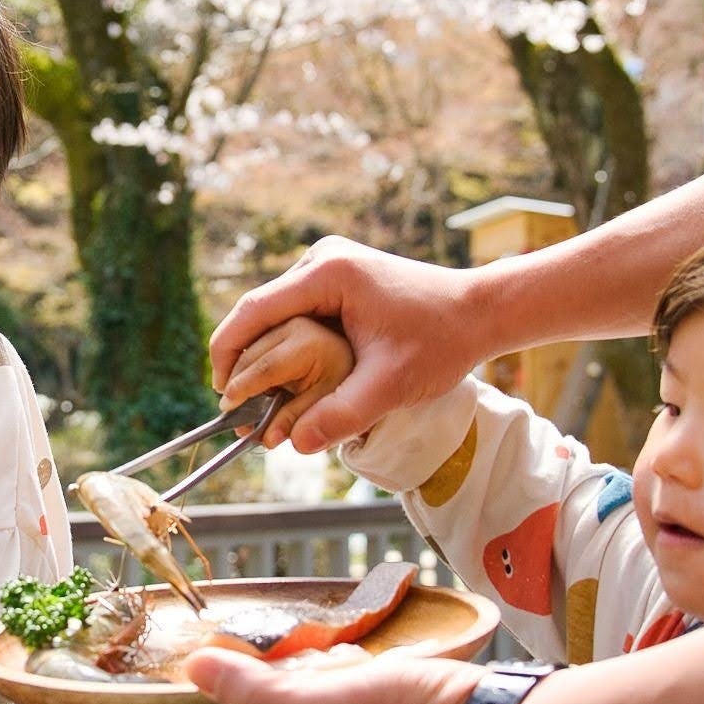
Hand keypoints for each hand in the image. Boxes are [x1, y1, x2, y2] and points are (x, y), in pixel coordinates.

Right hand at [208, 238, 502, 450]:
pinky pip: (297, 309)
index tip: (222, 394)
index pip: (253, 310)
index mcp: (327, 273)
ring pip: (276, 311)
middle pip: (260, 310)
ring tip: (261, 396)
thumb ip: (342, 415)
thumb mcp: (391, 385)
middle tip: (239, 405)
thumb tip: (296, 444)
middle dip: (245, 357)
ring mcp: (329, 264)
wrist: (481, 311)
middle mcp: (321, 259)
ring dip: (265, 351)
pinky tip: (289, 375)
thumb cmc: (442, 341)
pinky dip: (287, 342)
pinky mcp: (338, 275)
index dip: (228, 353)